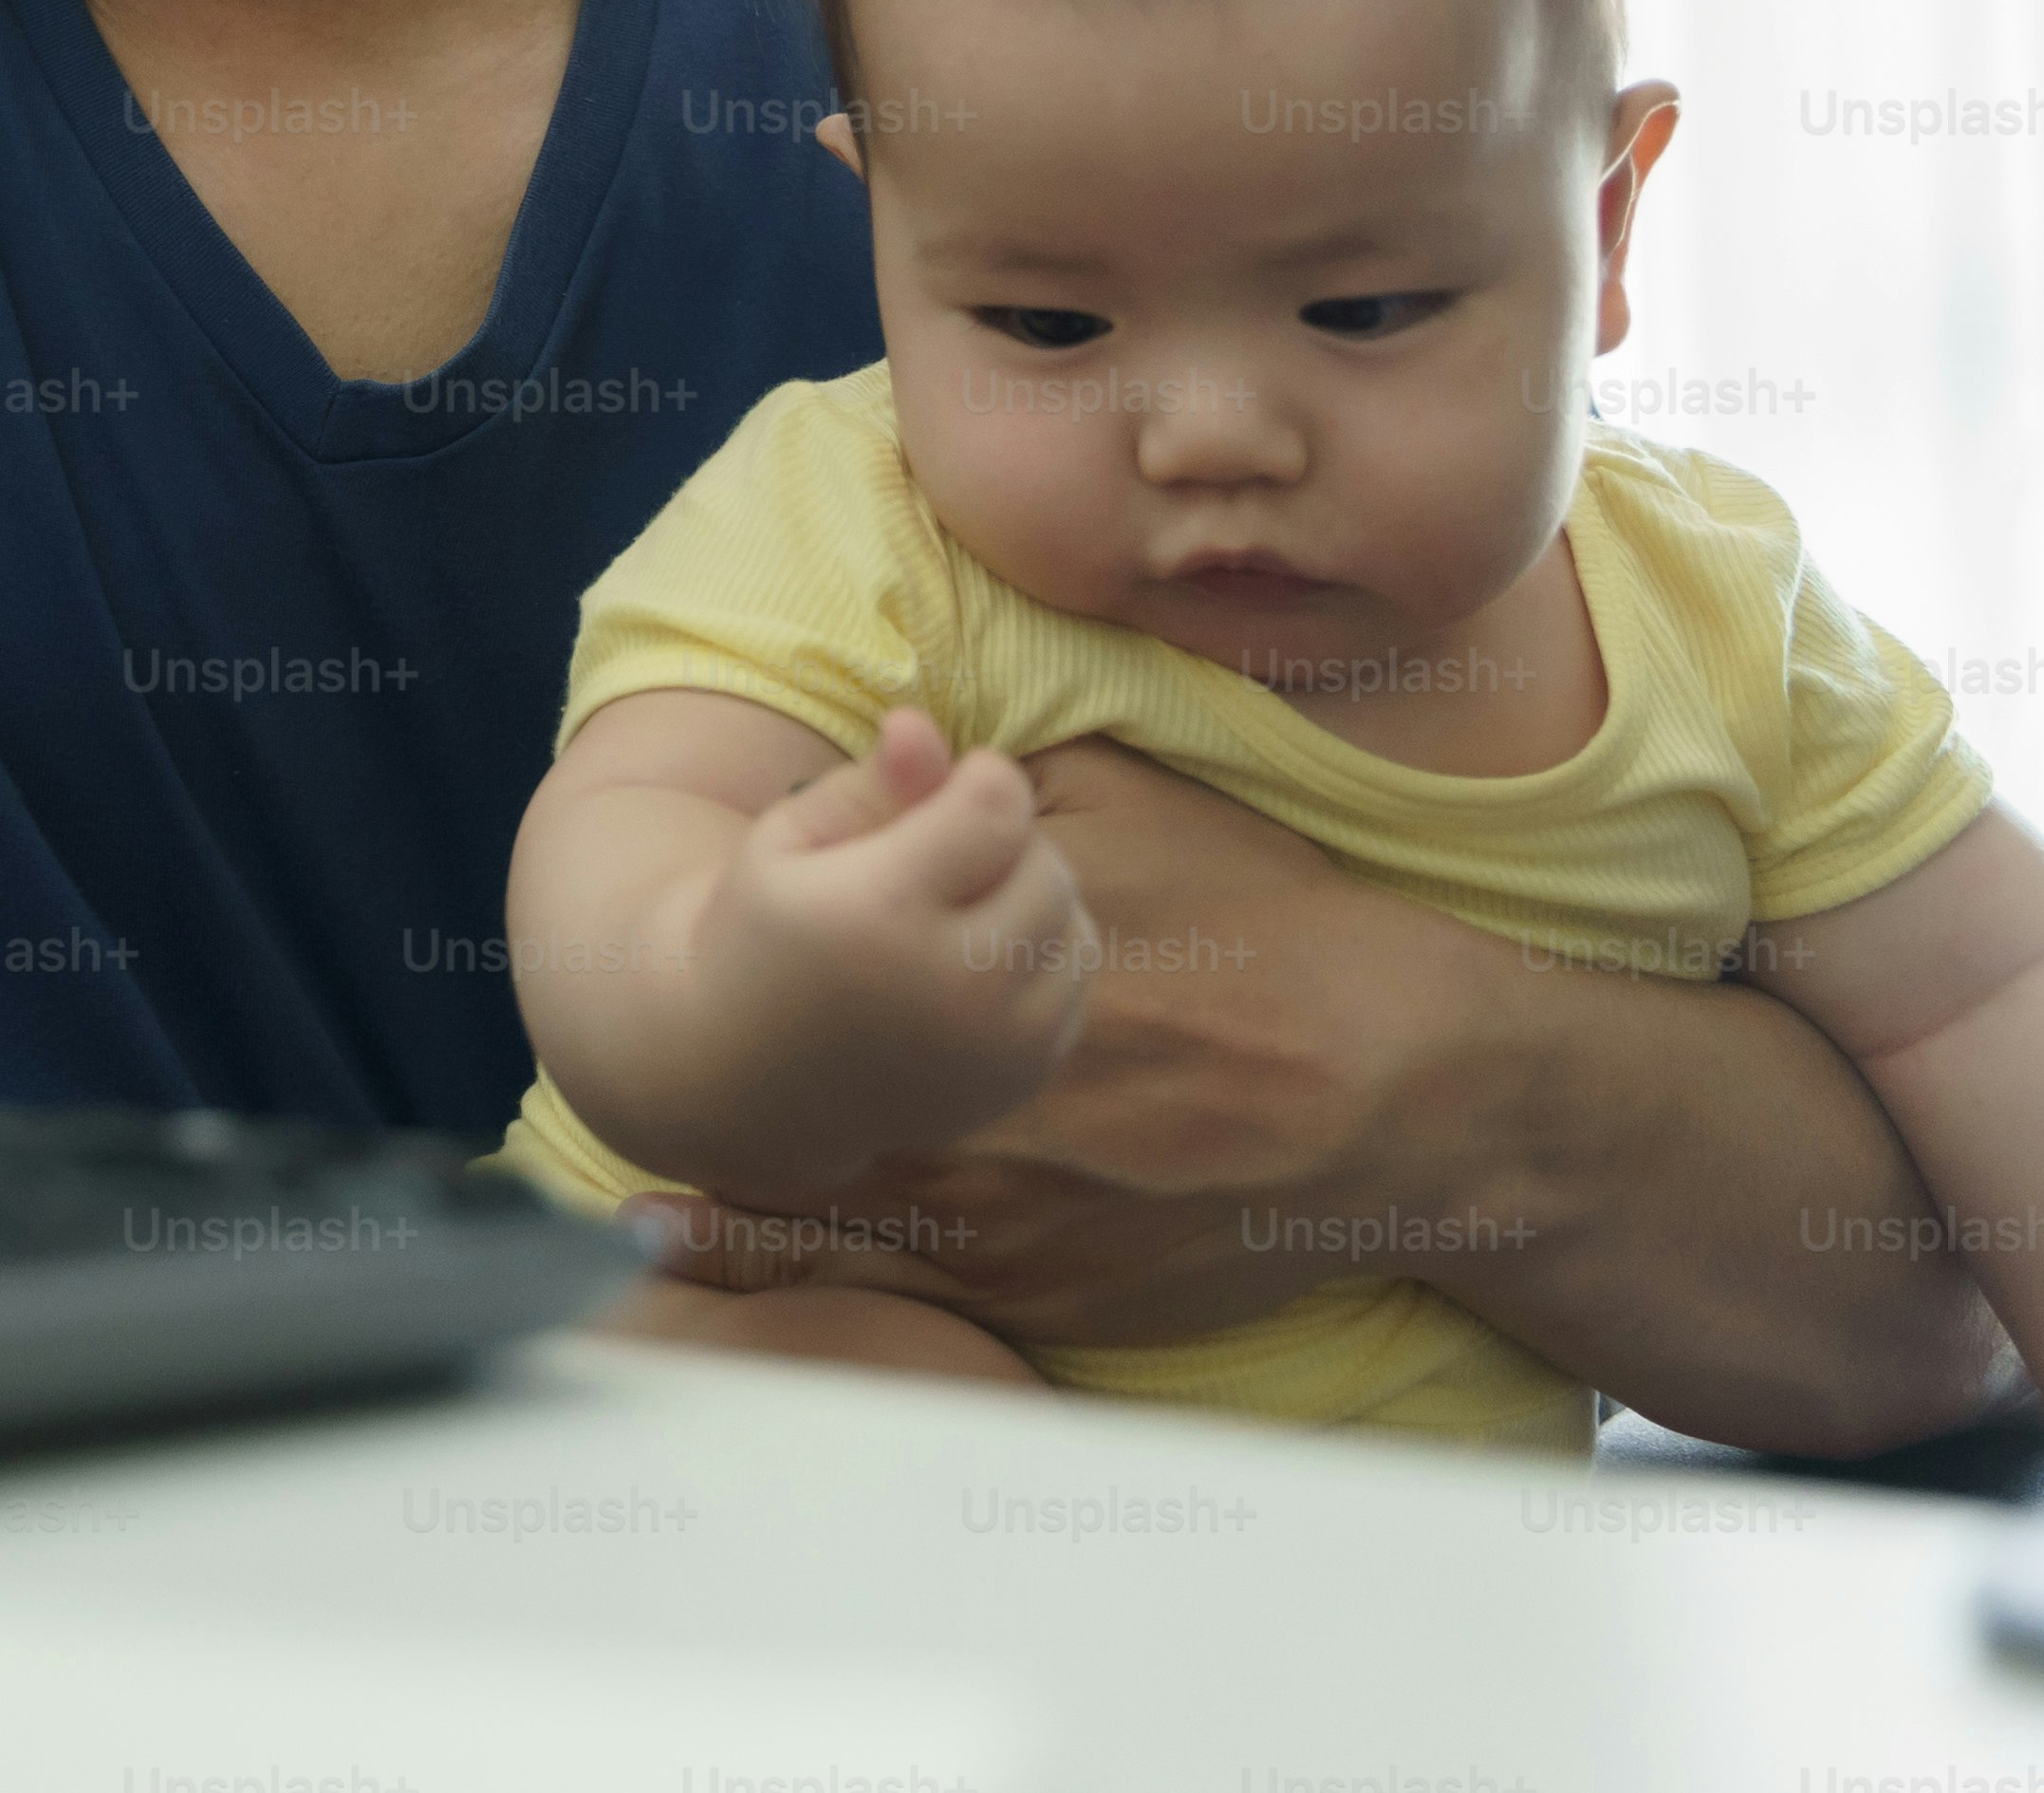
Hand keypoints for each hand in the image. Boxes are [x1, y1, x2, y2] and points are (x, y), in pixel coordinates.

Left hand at [678, 737, 1494, 1343]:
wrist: (1412, 1090)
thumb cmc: (1279, 936)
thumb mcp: (1140, 817)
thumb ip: (1001, 791)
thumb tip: (892, 743)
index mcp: (985, 985)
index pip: (825, 987)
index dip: (740, 987)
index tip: (661, 989)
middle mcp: (984, 1111)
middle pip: (815, 1117)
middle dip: (730, 1114)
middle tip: (631, 1104)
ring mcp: (1016, 1220)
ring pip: (838, 1223)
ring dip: (738, 1218)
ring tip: (636, 1218)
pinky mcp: (1054, 1295)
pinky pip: (904, 1299)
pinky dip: (805, 1280)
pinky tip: (720, 1264)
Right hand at [688, 707, 1094, 1180]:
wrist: (751, 1084)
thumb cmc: (763, 940)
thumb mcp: (786, 845)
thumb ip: (865, 785)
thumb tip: (920, 723)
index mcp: (878, 914)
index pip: (996, 808)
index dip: (981, 776)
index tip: (945, 782)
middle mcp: (951, 990)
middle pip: (1045, 866)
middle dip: (1005, 842)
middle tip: (940, 852)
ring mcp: (996, 1046)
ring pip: (1075, 925)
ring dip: (1030, 898)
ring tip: (958, 905)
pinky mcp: (1022, 1080)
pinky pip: (1073, 983)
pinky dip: (1040, 957)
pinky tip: (973, 960)